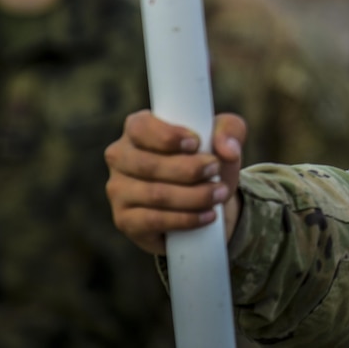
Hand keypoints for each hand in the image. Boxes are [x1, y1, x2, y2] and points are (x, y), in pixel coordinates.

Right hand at [105, 110, 246, 254]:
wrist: (208, 199)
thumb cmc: (208, 158)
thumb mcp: (225, 136)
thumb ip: (230, 130)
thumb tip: (227, 149)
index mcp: (137, 128)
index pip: (141, 127)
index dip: (168, 136)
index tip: (197, 143)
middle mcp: (120, 157)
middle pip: (149, 165)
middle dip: (189, 169)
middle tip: (216, 168)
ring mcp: (118, 190)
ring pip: (155, 194)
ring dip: (194, 196)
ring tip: (220, 193)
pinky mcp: (125, 220)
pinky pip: (154, 221)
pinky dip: (186, 219)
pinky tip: (208, 215)